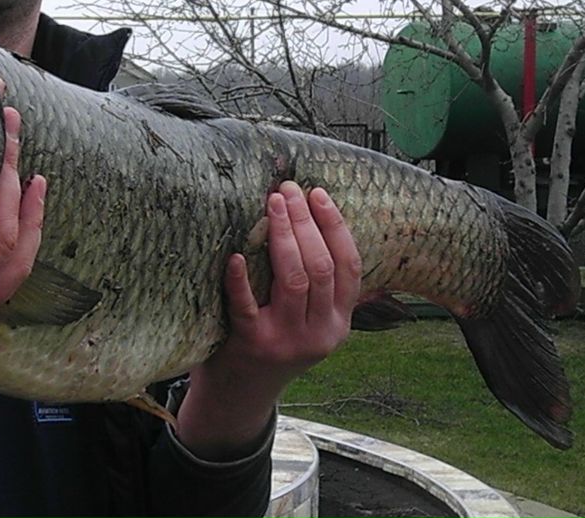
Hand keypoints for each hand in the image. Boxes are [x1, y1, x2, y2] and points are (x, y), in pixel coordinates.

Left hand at [174, 181, 359, 459]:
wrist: (241, 394)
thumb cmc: (276, 342)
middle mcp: (318, 333)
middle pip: (320, 267)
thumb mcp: (312, 323)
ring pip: (293, 280)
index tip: (317, 193)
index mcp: (339, 322)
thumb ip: (324, 288)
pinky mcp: (250, 345)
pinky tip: (235, 254)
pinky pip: (245, 307)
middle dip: (305, 222)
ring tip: (271, 204)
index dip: (335, 226)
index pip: (349, 266)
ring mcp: (285, 340)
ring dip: (283, 236)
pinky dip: (240, 279)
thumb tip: (323, 221)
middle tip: (286, 190)